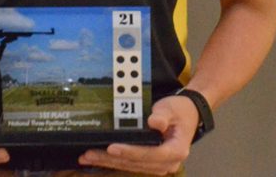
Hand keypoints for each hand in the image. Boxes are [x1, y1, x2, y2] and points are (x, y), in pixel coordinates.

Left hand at [78, 94, 198, 174]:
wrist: (188, 114)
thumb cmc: (180, 110)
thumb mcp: (172, 108)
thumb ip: (163, 115)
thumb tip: (153, 122)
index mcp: (177, 150)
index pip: (151, 154)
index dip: (131, 152)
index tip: (112, 147)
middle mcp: (169, 163)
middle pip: (137, 163)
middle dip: (112, 159)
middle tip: (89, 154)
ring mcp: (159, 166)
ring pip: (131, 166)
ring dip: (108, 163)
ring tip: (87, 157)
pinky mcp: (150, 164)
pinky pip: (130, 164)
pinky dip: (113, 161)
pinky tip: (97, 159)